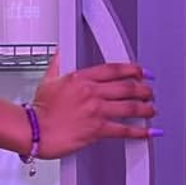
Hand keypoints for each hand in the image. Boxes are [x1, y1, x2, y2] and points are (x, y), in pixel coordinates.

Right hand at [31, 54, 156, 158]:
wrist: (34, 130)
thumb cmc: (38, 110)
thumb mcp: (48, 80)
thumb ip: (58, 64)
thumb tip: (61, 53)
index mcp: (81, 78)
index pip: (114, 69)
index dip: (132, 70)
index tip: (141, 72)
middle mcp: (91, 92)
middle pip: (127, 87)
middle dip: (143, 89)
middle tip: (150, 92)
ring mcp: (95, 111)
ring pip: (130, 107)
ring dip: (145, 108)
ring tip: (151, 109)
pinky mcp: (96, 129)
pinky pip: (124, 129)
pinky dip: (139, 131)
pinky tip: (148, 132)